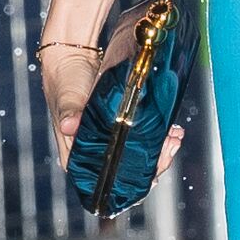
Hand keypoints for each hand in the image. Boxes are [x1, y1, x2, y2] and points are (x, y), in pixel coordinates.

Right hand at [39, 40, 184, 183]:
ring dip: (159, 148)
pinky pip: (139, 138)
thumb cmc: (65, 81)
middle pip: (126, 171)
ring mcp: (107, 139)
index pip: (105, 180)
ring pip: (136, 155)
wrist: (71, 59)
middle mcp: (93, 151)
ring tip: (175, 136)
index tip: (153, 167)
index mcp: (76, 155)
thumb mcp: (68, 97)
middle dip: (153, 162)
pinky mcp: (118, 126)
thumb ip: (70, 112)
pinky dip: (157, 135)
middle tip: (171, 144)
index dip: (131, 178)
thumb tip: (70, 126)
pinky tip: (170, 128)